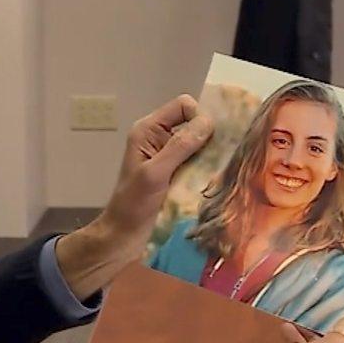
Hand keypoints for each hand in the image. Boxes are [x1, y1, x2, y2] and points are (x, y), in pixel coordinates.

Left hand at [56, 94, 213, 299]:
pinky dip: (207, 168)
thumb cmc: (133, 204)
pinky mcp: (176, 173)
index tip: (207, 142)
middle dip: (209, 137)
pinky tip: (214, 181)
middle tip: (219, 158)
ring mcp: (168, 157)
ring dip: (210, 155)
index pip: (182, 106)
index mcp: (148, 130)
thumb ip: (179, 146)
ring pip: (199, 144)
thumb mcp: (155, 173)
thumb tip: (207, 121)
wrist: (124, 236)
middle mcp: (159, 138)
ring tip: (219, 171)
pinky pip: (199, 162)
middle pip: (193, 123)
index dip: (198, 117)